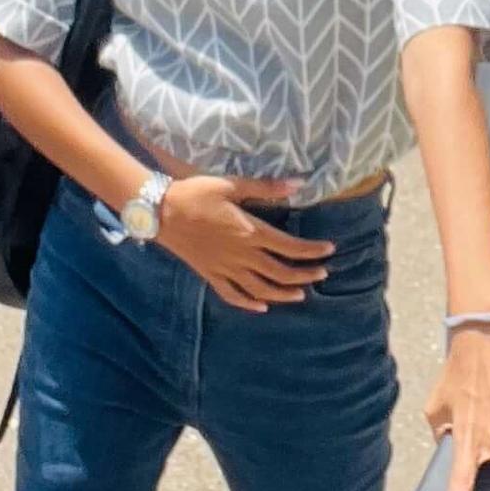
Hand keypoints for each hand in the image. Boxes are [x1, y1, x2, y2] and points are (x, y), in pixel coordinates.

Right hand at [160, 174, 334, 311]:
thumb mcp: (231, 185)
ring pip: (260, 289)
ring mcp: (225, 269)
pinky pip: (232, 295)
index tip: (329, 251)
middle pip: (280, 273)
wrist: (160, 212)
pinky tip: (261, 306)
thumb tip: (298, 184)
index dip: (312, 251)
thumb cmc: (195, 193)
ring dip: (283, 294)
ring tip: (300, 294)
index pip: (290, 247)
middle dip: (305, 275)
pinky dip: (248, 304)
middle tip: (322, 274)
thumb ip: (266, 187)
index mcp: (250, 232)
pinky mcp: (210, 275)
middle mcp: (242, 255)